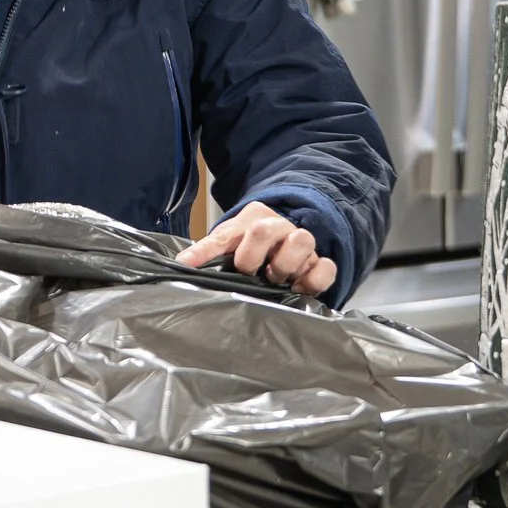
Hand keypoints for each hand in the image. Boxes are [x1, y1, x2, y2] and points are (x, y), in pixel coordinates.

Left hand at [176, 202, 336, 297]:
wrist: (287, 240)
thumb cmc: (253, 244)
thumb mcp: (230, 242)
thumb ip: (209, 251)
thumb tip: (182, 264)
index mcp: (252, 219)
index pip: (225, 234)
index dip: (205, 252)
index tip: (187, 265)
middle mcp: (279, 227)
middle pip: (264, 230)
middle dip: (250, 256)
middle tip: (247, 271)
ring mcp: (301, 243)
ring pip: (302, 241)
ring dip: (284, 263)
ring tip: (274, 278)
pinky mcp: (319, 262)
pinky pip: (326, 267)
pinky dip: (313, 280)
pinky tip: (299, 288)